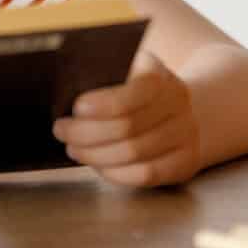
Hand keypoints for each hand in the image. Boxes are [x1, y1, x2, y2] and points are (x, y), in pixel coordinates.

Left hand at [53, 53, 205, 187]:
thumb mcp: (128, 74)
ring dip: (96, 155)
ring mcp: (185, 133)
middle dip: (87, 133)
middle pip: (128, 127)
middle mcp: (177, 102)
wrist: (184, 111)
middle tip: (62, 131)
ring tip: (75, 149)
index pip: (132, 93)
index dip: (102, 105)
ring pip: (134, 153)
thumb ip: (103, 81)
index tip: (75, 109)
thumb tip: (64, 96)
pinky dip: (116, 173)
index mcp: (159, 75)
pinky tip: (99, 165)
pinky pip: (146, 174)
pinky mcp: (185, 161)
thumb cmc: (140, 94)